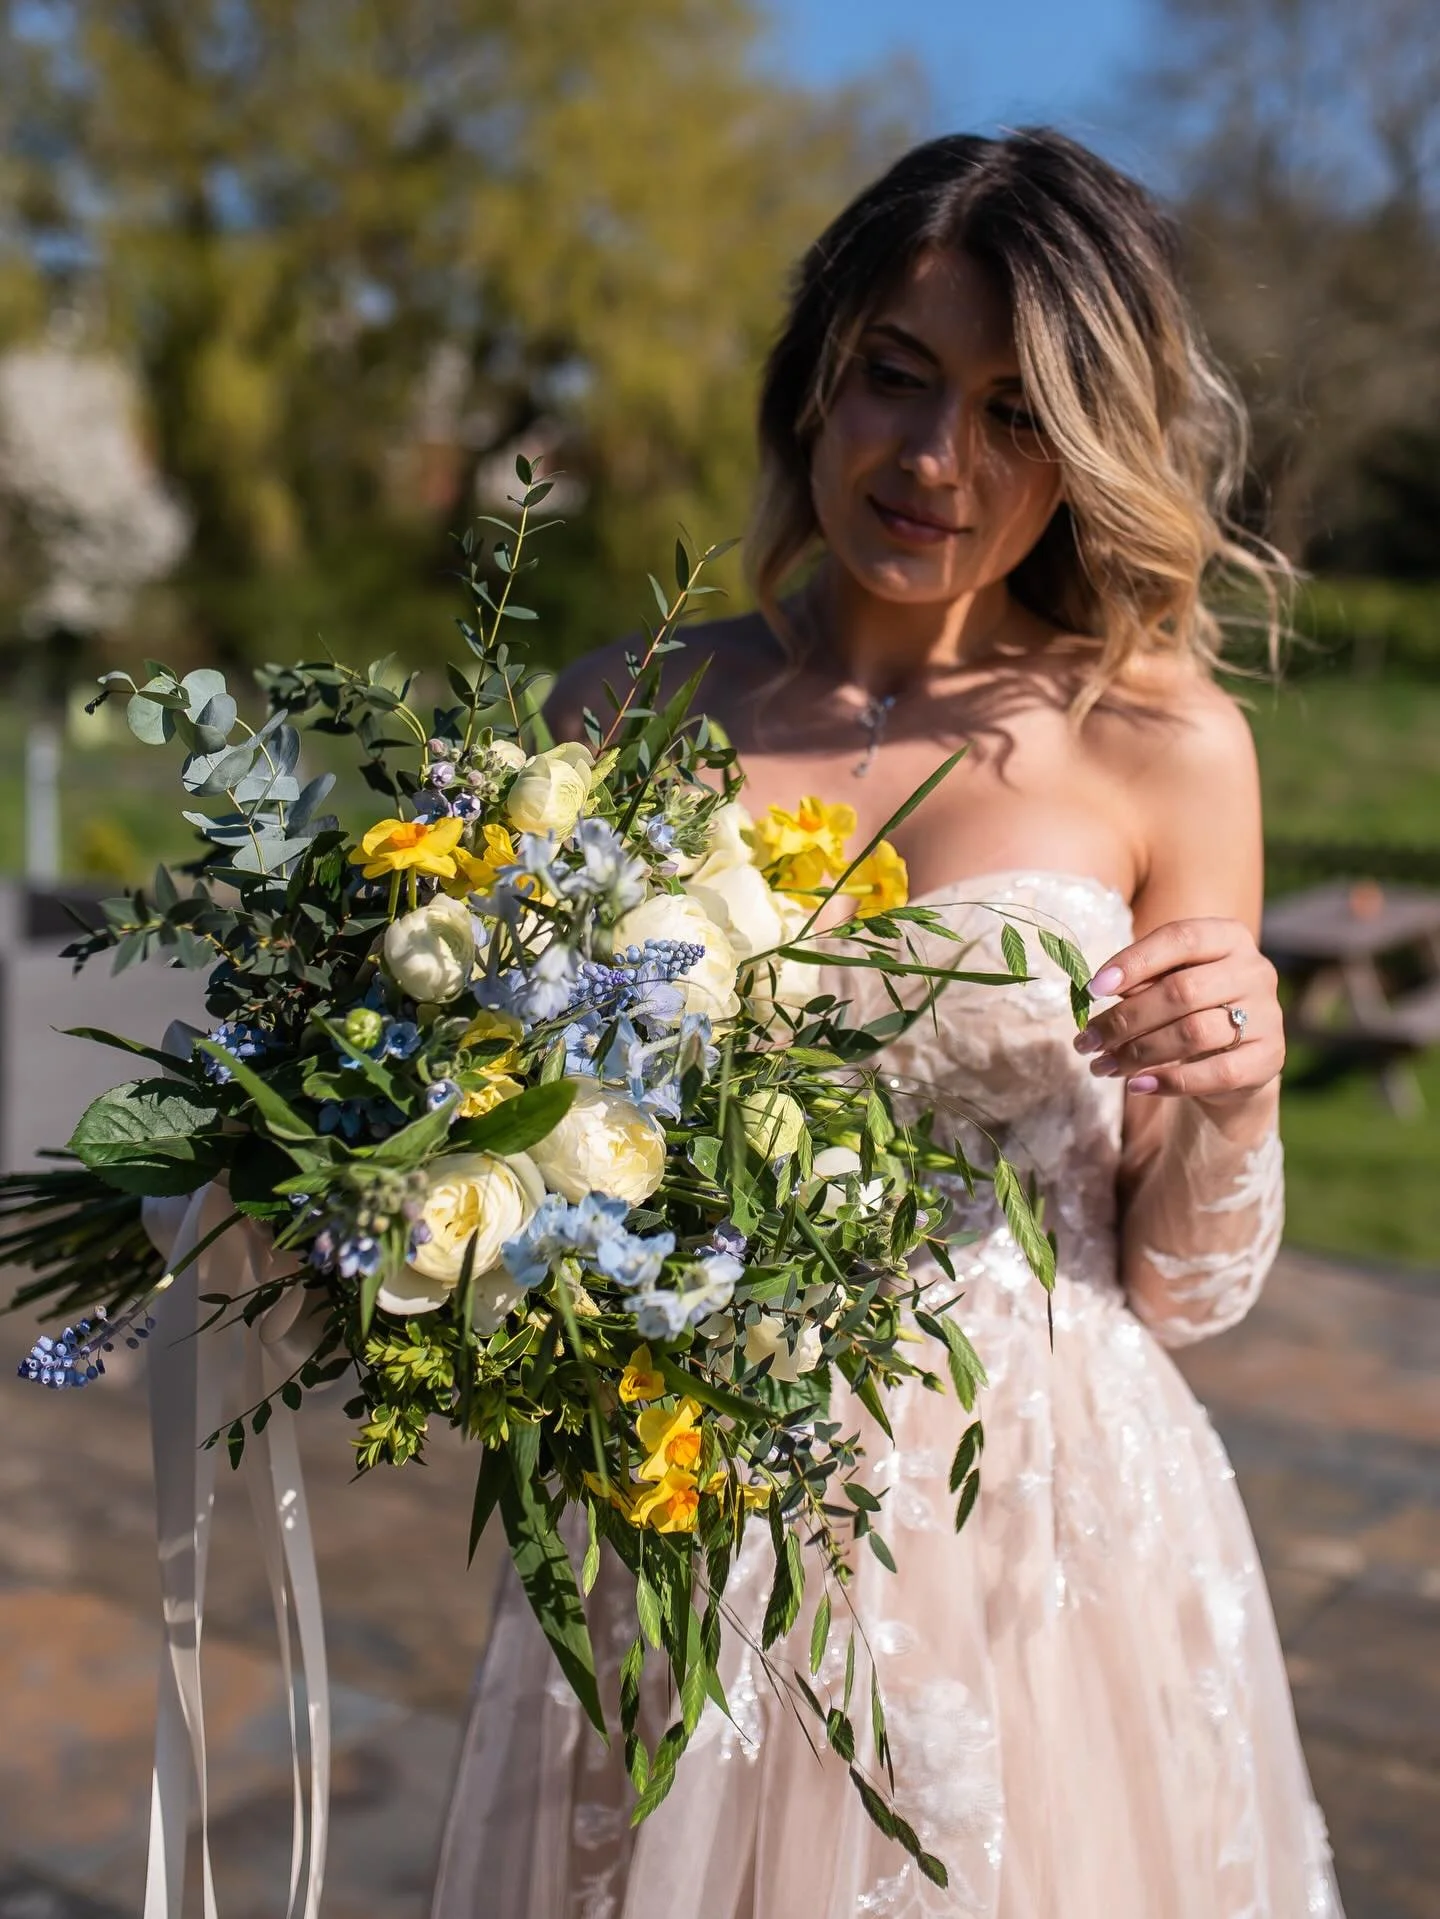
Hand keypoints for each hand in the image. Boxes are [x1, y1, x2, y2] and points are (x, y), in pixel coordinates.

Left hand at [1073, 916, 1283, 1103]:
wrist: (1237, 1053)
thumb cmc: (1191, 1005)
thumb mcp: (1167, 982)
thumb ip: (1141, 981)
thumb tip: (1096, 993)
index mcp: (1229, 937)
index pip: (1180, 939)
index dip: (1134, 961)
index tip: (1092, 989)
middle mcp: (1255, 970)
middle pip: (1182, 991)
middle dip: (1125, 1019)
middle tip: (1086, 1041)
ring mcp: (1268, 1015)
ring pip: (1194, 1033)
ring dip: (1138, 1053)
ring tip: (1101, 1066)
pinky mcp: (1269, 1057)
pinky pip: (1216, 1073)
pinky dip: (1170, 1081)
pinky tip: (1137, 1085)